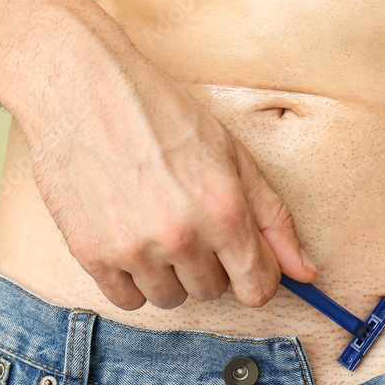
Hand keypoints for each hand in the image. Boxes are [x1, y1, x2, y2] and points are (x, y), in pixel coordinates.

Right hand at [16, 35, 316, 309]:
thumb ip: (273, 219)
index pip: (257, 288)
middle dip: (208, 265)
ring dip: (169, 273)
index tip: (244, 262)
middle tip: (188, 220)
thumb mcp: (233, 155)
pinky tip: (128, 238)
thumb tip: (305, 271)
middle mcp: (180, 236)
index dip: (256, 276)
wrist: (78, 85)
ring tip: (154, 225)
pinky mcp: (91, 255)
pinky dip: (131, 279)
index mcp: (223, 211)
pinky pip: (126, 300)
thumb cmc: (159, 112)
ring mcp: (132, 249)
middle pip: (212, 292)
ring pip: (169, 299)